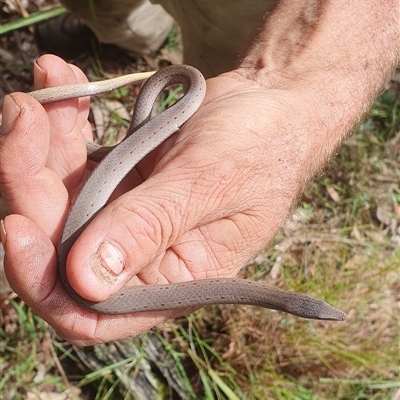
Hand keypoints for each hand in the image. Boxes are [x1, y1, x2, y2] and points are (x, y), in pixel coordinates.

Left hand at [1, 55, 312, 344]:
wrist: (272, 108)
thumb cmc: (261, 148)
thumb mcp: (211, 183)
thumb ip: (151, 228)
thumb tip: (85, 280)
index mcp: (174, 280)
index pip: (93, 313)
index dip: (44, 281)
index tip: (16, 223)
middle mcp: (141, 258)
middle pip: (58, 245)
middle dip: (30, 183)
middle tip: (26, 116)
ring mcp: (124, 215)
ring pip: (55, 198)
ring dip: (38, 144)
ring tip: (41, 90)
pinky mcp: (117, 178)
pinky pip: (72, 158)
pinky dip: (61, 122)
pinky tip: (61, 80)